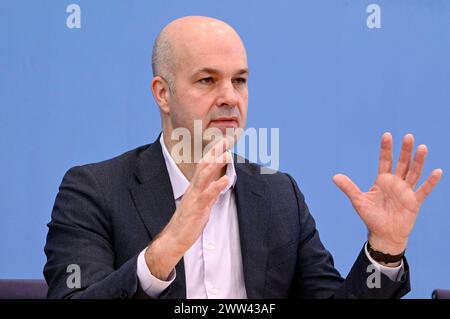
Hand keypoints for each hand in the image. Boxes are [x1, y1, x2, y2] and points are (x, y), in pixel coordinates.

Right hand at [145, 138, 230, 279]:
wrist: (174, 238)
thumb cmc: (188, 222)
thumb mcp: (201, 204)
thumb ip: (210, 192)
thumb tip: (220, 183)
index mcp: (194, 187)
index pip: (203, 165)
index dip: (212, 153)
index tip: (222, 141)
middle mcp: (193, 189)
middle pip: (204, 166)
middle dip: (214, 152)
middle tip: (224, 139)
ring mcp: (194, 198)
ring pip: (204, 176)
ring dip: (216, 164)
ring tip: (227, 154)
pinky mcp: (197, 209)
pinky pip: (207, 195)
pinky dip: (217, 186)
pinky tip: (226, 180)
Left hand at [333, 133, 442, 254]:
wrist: (384, 235)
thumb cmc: (371, 217)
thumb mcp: (359, 201)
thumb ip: (349, 188)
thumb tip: (334, 176)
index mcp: (382, 181)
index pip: (385, 161)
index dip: (386, 149)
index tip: (387, 135)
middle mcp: (396, 183)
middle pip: (402, 163)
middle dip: (404, 150)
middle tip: (408, 136)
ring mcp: (406, 191)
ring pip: (414, 173)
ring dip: (418, 161)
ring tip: (422, 147)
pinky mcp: (414, 202)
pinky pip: (424, 190)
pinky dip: (430, 182)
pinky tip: (437, 171)